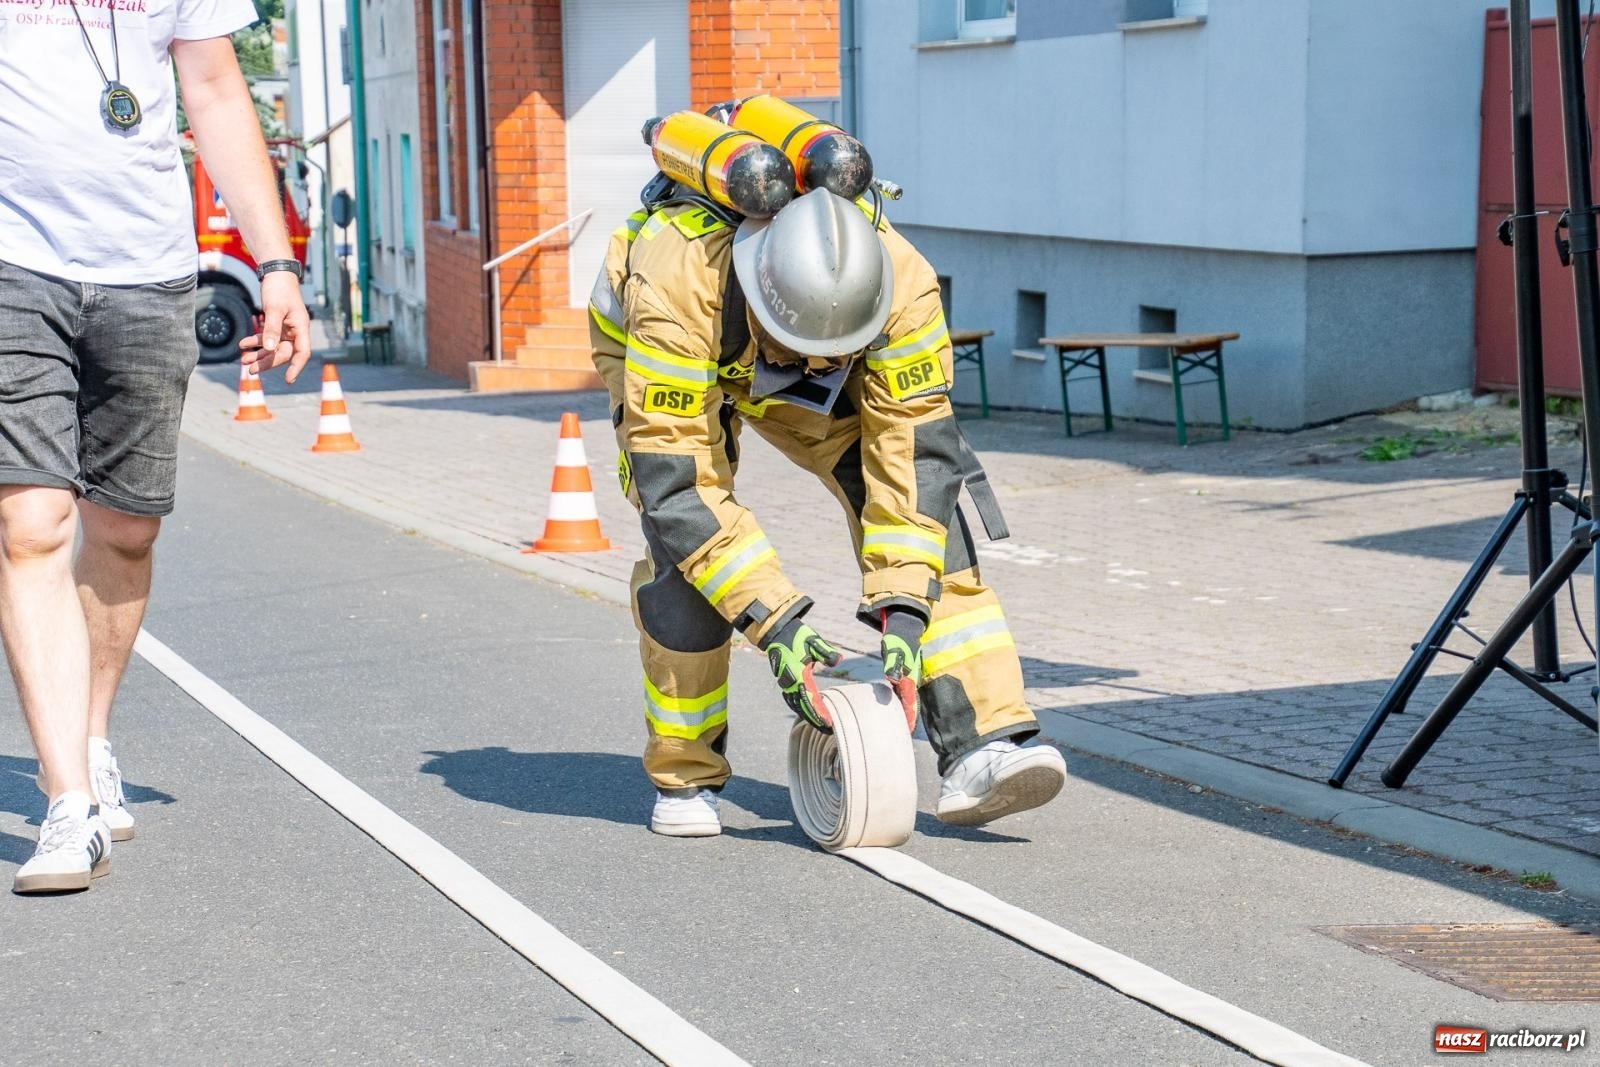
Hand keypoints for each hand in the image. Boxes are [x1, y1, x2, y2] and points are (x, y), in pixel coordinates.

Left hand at [239, 271, 312, 383]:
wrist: (276, 274)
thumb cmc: (279, 289)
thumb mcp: (275, 309)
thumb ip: (272, 329)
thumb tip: (269, 349)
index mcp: (301, 328)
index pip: (302, 353)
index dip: (296, 367)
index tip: (288, 379)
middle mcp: (295, 331)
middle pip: (283, 353)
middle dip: (267, 362)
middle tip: (251, 370)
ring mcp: (286, 329)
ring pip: (273, 348)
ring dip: (259, 355)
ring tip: (244, 361)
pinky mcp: (277, 325)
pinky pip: (266, 338)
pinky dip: (255, 342)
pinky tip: (243, 345)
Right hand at [762, 617, 841, 731]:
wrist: (778, 632)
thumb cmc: (798, 636)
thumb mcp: (814, 641)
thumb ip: (826, 652)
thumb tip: (838, 660)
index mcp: (798, 674)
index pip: (810, 699)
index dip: (819, 713)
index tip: (828, 723)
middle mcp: (790, 682)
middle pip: (802, 707)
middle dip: (814, 719)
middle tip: (827, 730)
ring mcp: (785, 682)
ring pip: (796, 705)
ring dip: (807, 716)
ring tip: (819, 725)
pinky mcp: (784, 681)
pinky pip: (791, 700)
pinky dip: (799, 708)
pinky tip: (806, 712)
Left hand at [880, 607, 923, 727]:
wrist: (903, 627)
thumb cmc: (897, 639)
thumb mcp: (894, 650)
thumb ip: (893, 664)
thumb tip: (894, 679)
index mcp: (908, 677)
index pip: (909, 701)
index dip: (908, 716)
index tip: (907, 730)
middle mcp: (909, 679)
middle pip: (909, 703)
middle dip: (908, 718)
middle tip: (904, 734)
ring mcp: (906, 676)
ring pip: (905, 698)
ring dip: (903, 711)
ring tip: (899, 725)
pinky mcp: (900, 673)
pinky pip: (900, 691)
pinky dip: (898, 701)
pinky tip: (892, 707)